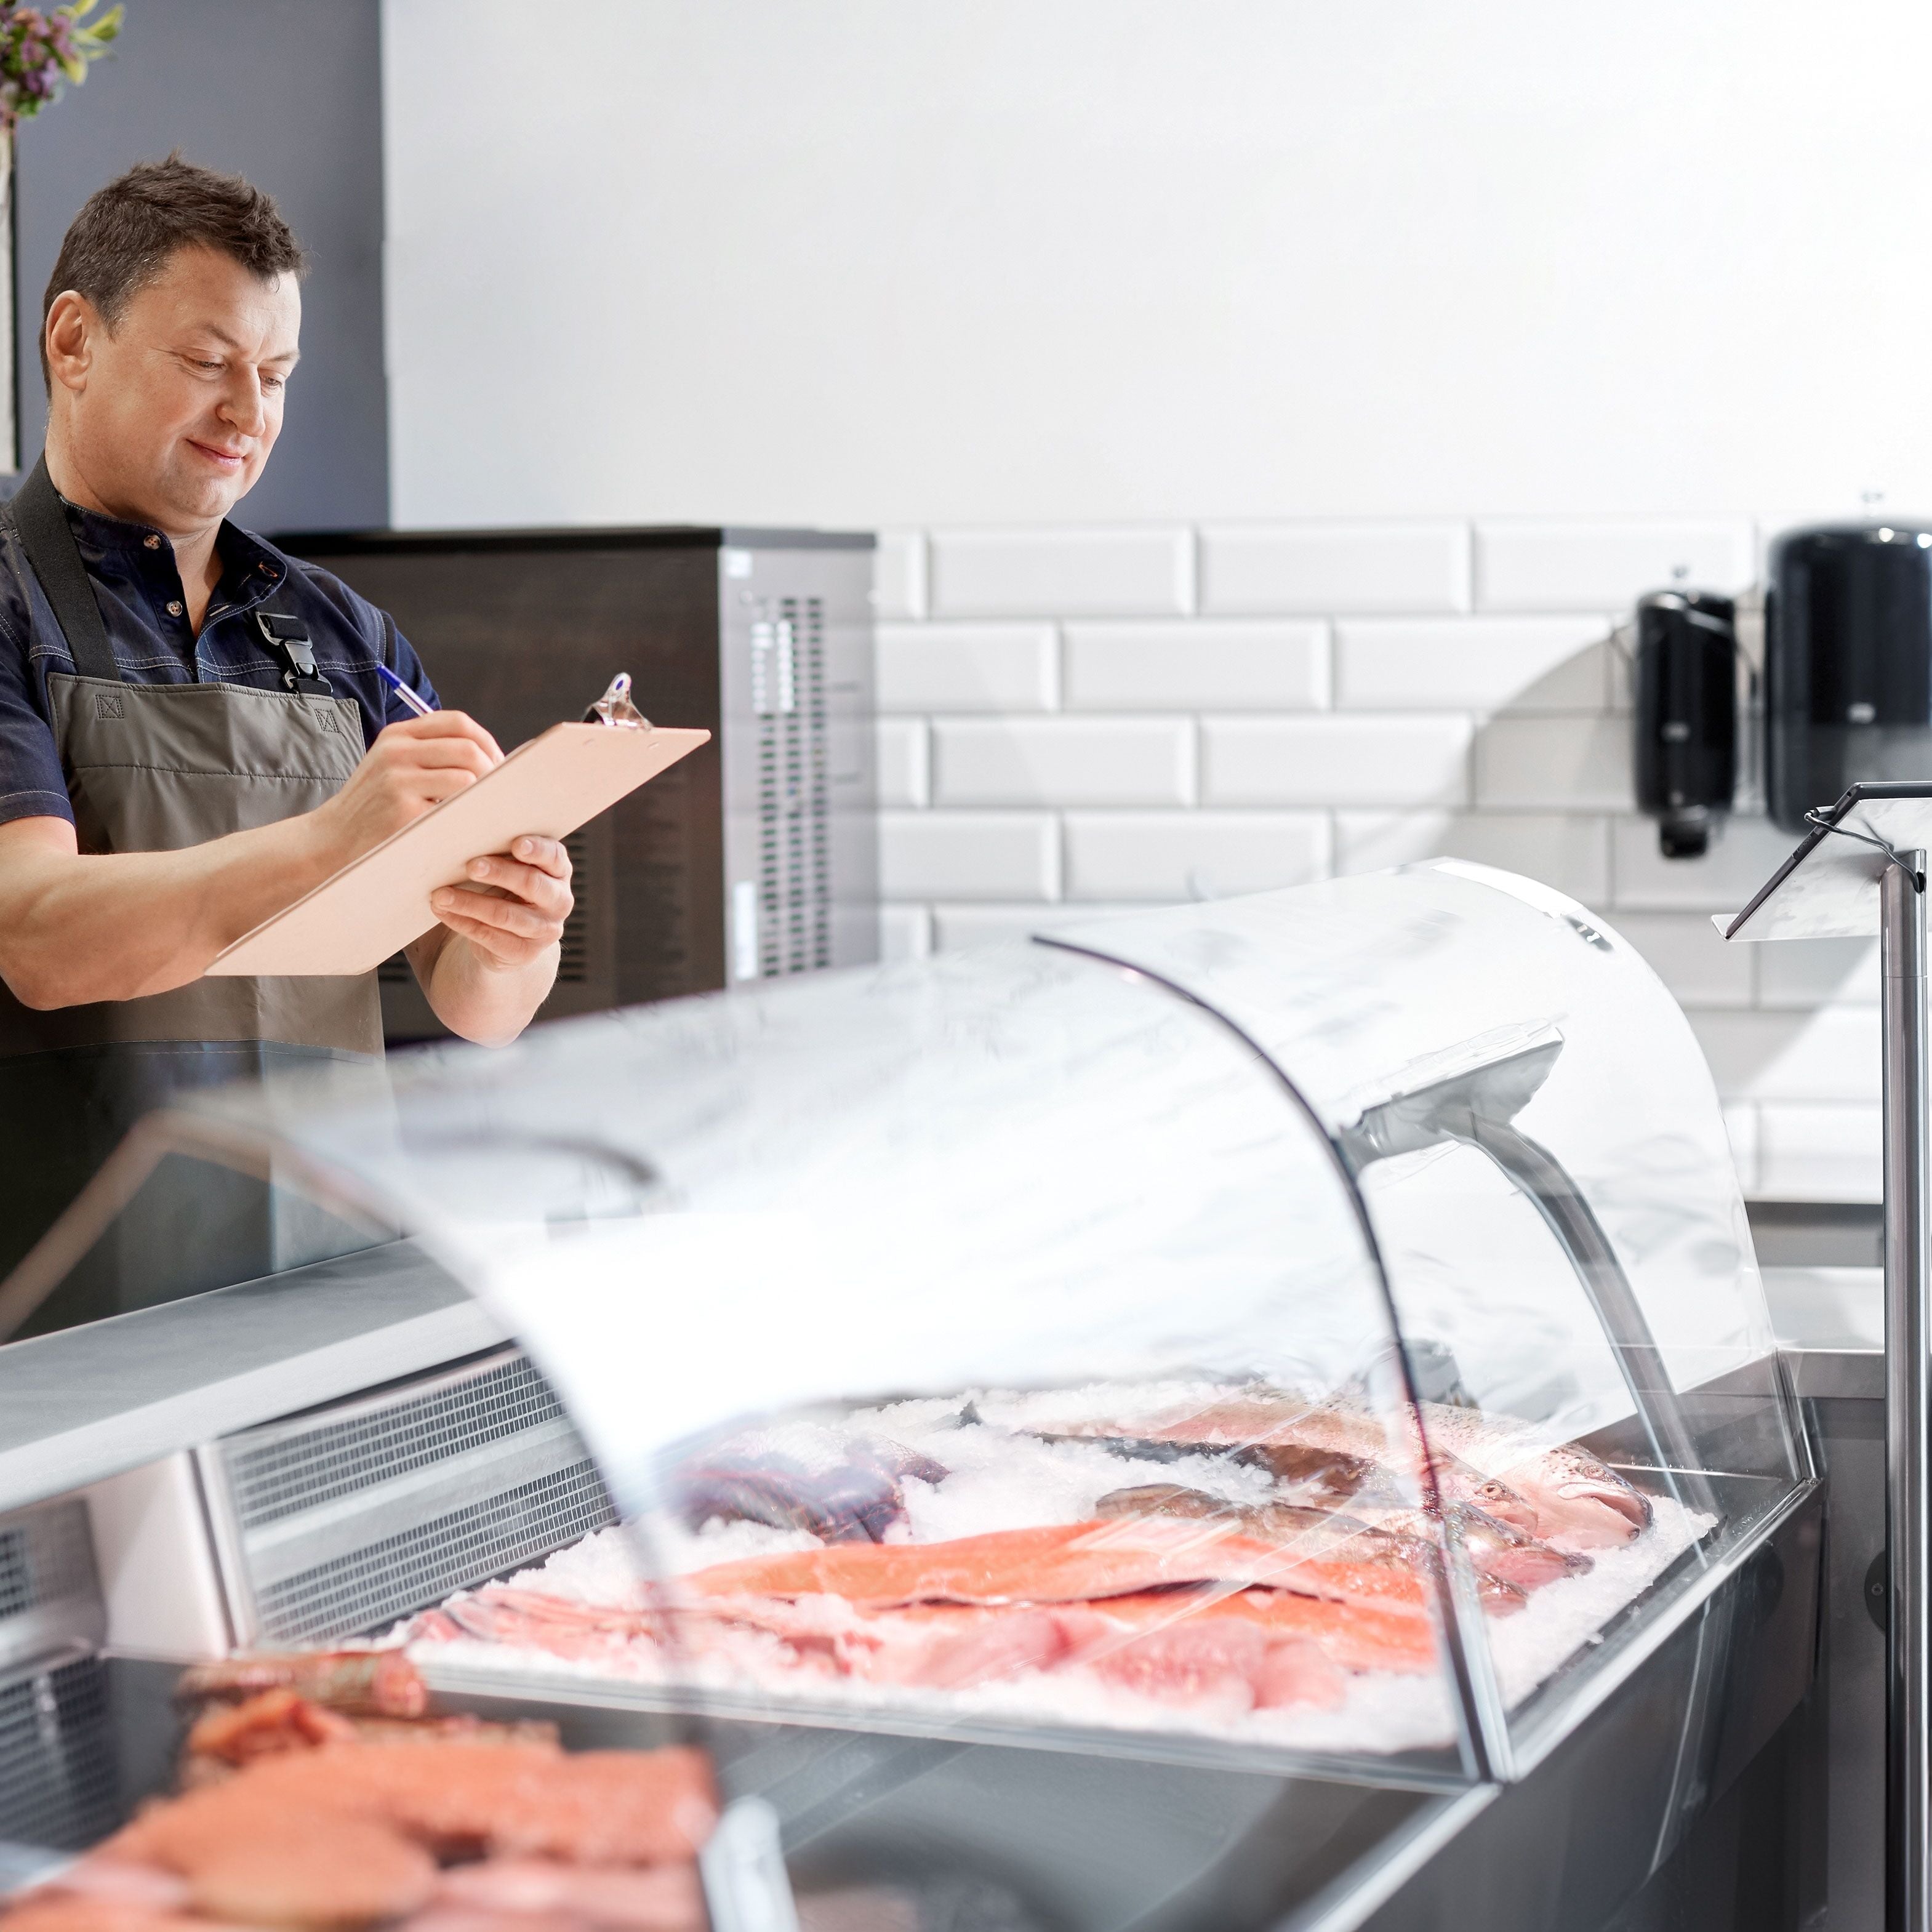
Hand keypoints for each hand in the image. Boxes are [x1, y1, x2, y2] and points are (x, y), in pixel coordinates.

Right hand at [313, 712, 503, 860]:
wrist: (330, 842)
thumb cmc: (372, 809)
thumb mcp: (390, 768)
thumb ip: (429, 755)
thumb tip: (492, 757)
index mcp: (397, 736)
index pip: (457, 722)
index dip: (487, 741)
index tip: (499, 764)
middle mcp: (397, 752)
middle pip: (468, 748)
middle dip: (494, 771)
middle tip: (500, 794)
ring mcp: (398, 781)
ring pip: (467, 777)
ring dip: (484, 795)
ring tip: (485, 810)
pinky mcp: (403, 812)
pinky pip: (455, 808)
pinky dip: (470, 815)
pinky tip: (470, 826)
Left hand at [430, 835, 573, 970]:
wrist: (508, 937)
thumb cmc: (502, 885)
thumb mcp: (506, 863)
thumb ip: (498, 843)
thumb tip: (463, 809)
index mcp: (558, 871)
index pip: (555, 857)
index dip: (538, 850)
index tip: (515, 843)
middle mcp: (558, 900)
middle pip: (532, 884)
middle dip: (500, 873)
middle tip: (470, 864)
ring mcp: (544, 929)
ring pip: (506, 915)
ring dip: (469, 902)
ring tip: (439, 894)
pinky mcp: (524, 953)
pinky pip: (490, 937)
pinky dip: (462, 922)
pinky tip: (441, 911)